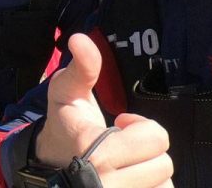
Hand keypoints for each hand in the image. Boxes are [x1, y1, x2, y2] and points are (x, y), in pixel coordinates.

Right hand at [36, 34, 172, 186]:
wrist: (48, 167)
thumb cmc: (64, 126)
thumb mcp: (67, 91)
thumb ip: (81, 67)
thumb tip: (80, 38)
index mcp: (96, 155)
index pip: (156, 139)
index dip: (142, 127)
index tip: (121, 125)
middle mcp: (106, 186)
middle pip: (163, 164)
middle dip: (147, 150)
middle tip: (124, 146)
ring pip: (163, 184)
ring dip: (149, 171)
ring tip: (127, 165)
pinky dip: (149, 186)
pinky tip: (131, 179)